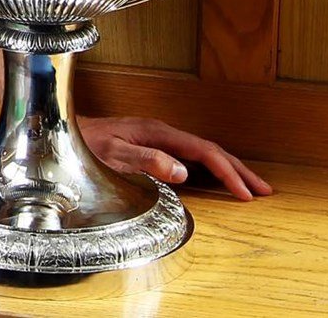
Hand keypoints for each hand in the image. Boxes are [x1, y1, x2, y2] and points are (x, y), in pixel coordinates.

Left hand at [79, 115, 272, 200]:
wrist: (61, 132)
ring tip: (251, 187)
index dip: (228, 172)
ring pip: (204, 154)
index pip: (205, 151)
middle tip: (265, 191)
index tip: (246, 194)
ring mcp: (159, 140)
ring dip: (229, 169)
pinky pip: (192, 158)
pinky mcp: (153, 148)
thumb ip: (145, 160)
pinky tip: (217, 180)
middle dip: (239, 170)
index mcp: (158, 132)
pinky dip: (211, 170)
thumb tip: (184, 170)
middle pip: (211, 150)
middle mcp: (163, 133)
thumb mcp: (112, 154)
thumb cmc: (83, 144)